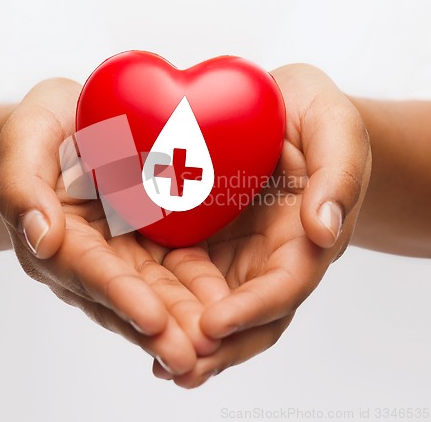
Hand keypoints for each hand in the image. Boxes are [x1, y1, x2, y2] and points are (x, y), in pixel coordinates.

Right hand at [0, 79, 220, 374]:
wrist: (69, 125)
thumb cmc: (42, 131)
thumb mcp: (24, 142)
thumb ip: (22, 186)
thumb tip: (41, 237)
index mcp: (58, 238)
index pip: (89, 270)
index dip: (119, 294)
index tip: (152, 319)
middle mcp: (92, 256)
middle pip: (127, 295)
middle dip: (159, 327)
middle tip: (193, 356)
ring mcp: (123, 252)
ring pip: (156, 291)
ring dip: (184, 321)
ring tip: (215, 346)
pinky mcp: (150, 241)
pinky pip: (176, 267)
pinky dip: (198, 290)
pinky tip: (229, 306)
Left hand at [152, 64, 371, 386]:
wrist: (284, 108)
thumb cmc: (316, 117)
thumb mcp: (335, 130)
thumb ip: (338, 175)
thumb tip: (325, 230)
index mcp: (305, 237)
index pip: (284, 287)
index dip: (252, 310)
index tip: (213, 325)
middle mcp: (269, 254)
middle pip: (247, 315)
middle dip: (215, 345)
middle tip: (173, 365)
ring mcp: (234, 249)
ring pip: (212, 303)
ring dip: (186, 333)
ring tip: (152, 358)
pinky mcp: (203, 235)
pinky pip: (183, 272)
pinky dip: (165, 297)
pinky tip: (137, 311)